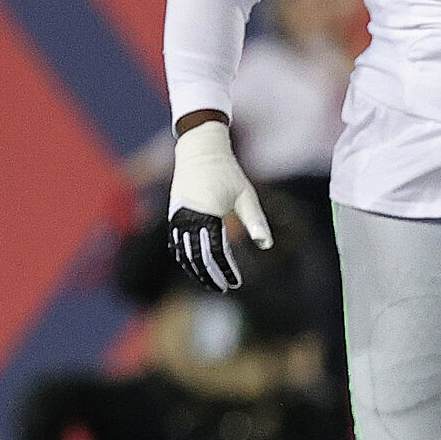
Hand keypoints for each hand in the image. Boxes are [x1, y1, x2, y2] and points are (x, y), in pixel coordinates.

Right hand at [168, 118, 271, 291]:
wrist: (200, 151)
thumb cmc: (228, 172)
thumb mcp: (246, 195)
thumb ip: (256, 220)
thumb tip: (266, 245)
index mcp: (208, 214)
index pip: (216, 252)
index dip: (226, 270)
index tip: (236, 282)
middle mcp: (189, 218)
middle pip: (198, 258)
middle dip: (211, 276)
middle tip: (225, 288)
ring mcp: (178, 217)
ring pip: (184, 254)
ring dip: (197, 271)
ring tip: (212, 282)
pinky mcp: (174, 215)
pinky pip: (177, 244)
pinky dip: (186, 259)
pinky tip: (197, 268)